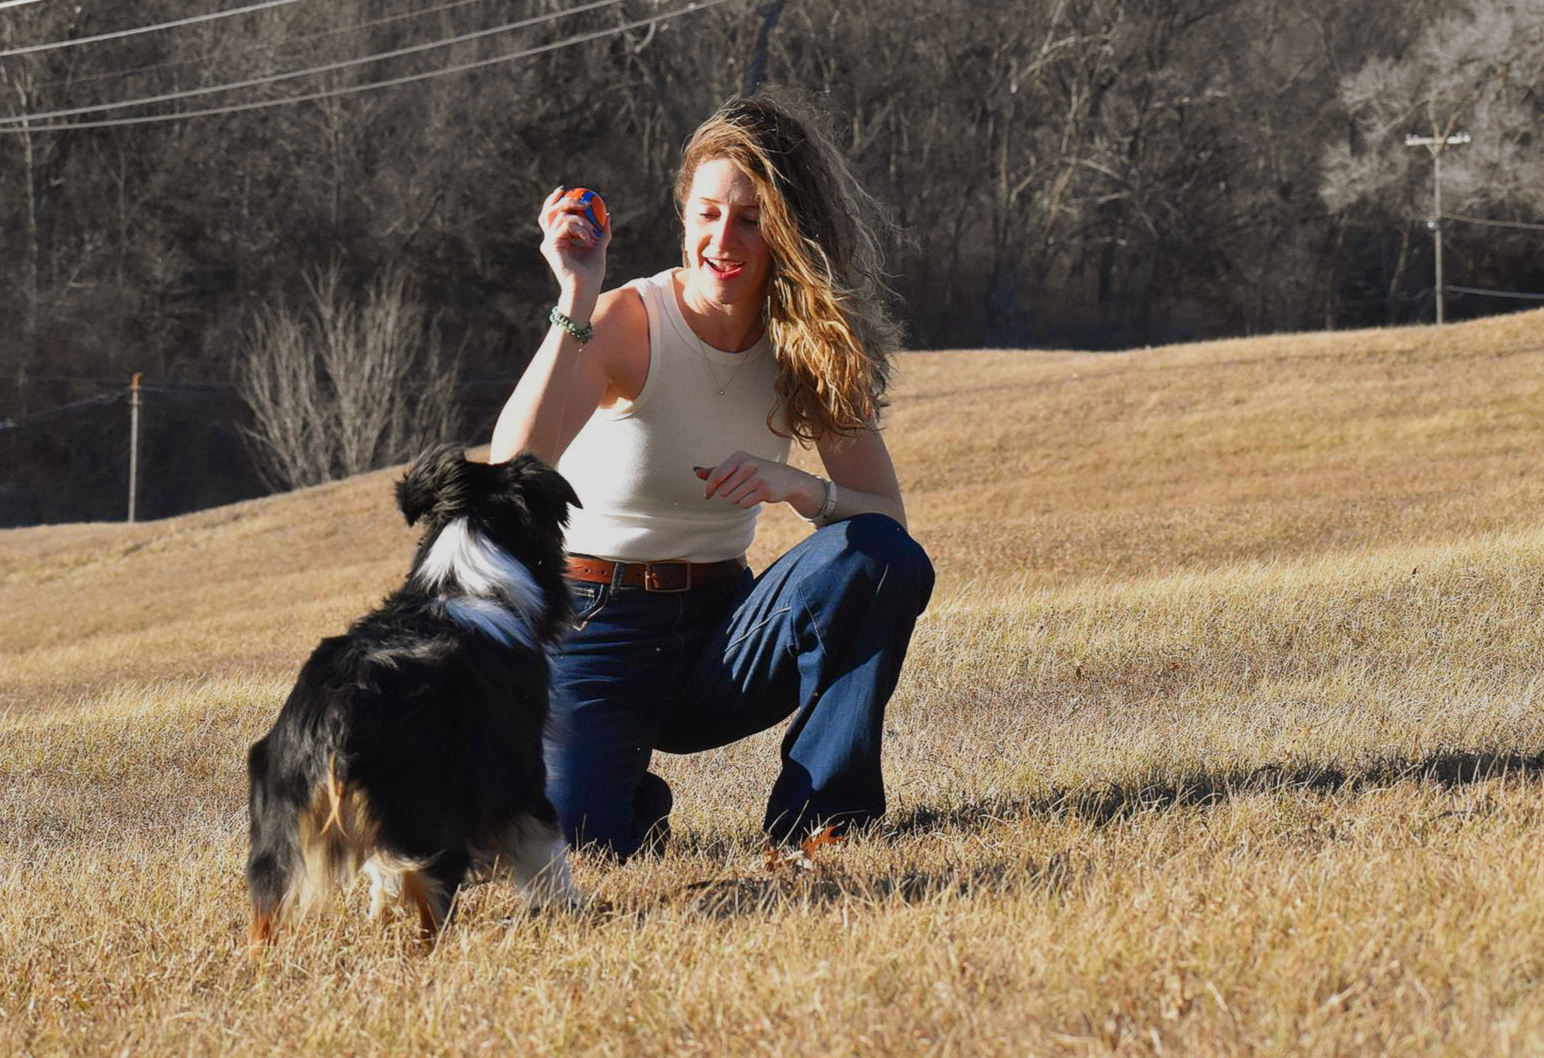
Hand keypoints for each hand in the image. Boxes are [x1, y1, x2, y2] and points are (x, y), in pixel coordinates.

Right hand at [538, 186, 609, 299]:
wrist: (586, 289)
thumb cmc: (591, 274)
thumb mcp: (598, 248)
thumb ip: (601, 233)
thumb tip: (607, 215)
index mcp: (558, 240)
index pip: (551, 215)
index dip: (554, 200)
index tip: (565, 190)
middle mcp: (550, 240)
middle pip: (549, 212)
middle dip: (565, 201)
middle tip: (581, 201)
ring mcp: (549, 243)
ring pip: (560, 217)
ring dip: (580, 221)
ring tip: (590, 233)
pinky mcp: (551, 246)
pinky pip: (565, 225)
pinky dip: (579, 229)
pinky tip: (587, 239)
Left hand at [694, 452, 817, 512]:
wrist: (786, 478)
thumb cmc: (755, 472)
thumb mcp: (736, 467)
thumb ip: (716, 470)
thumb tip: (696, 472)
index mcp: (738, 457)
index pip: (716, 475)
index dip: (709, 488)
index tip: (708, 494)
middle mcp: (748, 465)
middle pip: (723, 490)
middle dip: (728, 494)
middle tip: (739, 489)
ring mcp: (757, 477)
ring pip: (733, 498)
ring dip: (737, 499)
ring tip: (748, 491)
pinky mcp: (765, 490)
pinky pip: (744, 504)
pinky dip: (746, 503)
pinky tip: (755, 496)